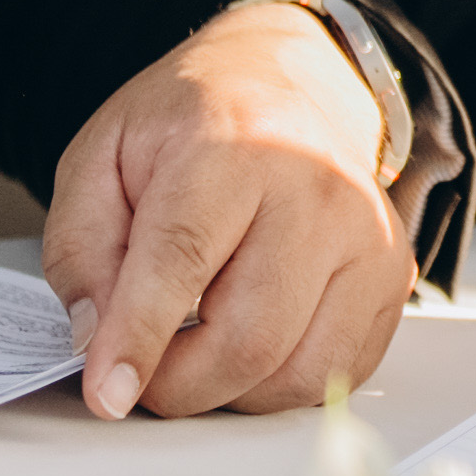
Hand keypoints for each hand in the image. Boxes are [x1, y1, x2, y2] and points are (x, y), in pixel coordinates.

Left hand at [43, 0, 420, 420]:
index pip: (184, 258)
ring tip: (195, 349)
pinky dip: (278, 384)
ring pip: (297, 373)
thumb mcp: (101, 155)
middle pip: (249, 338)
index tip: (109, 392)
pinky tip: (249, 341)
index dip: (140, 337)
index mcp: (236, 145)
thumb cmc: (197, 121)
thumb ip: (82, 247)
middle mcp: (318, 191)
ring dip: (229, 391)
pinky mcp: (393, 277)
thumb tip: (97, 338)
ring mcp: (368, 238)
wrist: (294, 83)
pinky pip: (336, 374)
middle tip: (141, 371)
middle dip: (178, 385)